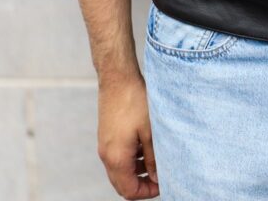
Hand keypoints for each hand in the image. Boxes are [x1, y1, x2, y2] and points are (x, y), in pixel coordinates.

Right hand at [97, 73, 159, 198]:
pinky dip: (131, 159)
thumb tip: (156, 177)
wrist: (117, 77)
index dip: (147, 192)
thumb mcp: (150, 131)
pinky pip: (117, 157)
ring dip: (136, 172)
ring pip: (119, 171)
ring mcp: (104, 145)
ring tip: (155, 162)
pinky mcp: (106, 135)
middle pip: (122, 184)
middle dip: (141, 185)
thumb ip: (153, 158)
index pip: (129, 191)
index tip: (163, 184)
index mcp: (116, 158)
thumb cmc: (134, 101)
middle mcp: (106, 155)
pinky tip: (145, 148)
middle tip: (160, 177)